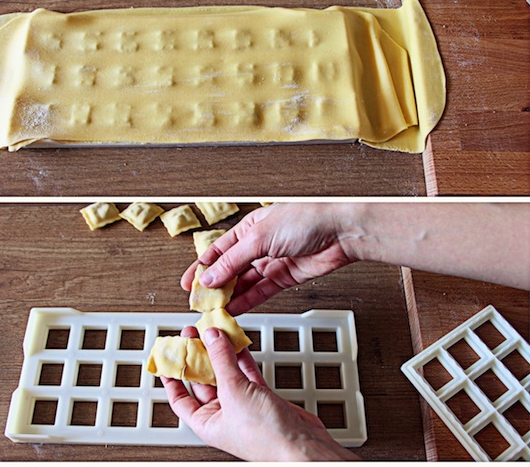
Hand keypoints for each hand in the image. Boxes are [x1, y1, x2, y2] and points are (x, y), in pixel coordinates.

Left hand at [164, 326, 354, 460]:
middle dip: (198, 357)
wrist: (303, 446)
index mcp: (207, 424)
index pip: (180, 398)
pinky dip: (241, 358)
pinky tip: (235, 342)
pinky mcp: (262, 400)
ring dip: (220, 353)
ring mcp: (243, 407)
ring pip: (226, 374)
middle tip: (193, 335)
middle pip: (203, 381)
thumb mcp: (234, 391)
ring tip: (213, 332)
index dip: (172, 377)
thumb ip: (221, 360)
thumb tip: (211, 336)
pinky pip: (246, 374)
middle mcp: (223, 416)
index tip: (169, 357)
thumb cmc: (267, 438)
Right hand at [179, 204, 360, 315]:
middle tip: (201, 302)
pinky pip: (262, 291)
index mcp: (247, 228)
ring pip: (245, 283)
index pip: (217, 251)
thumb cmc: (304, 218)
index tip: (189, 284)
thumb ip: (232, 261)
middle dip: (215, 286)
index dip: (201, 267)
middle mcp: (258, 245)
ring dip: (231, 297)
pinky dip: (249, 301)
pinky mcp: (286, 277)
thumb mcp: (258, 238)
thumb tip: (210, 277)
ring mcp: (272, 262)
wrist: (341, 230)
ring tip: (217, 310)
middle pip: (230, 269)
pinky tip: (237, 309)